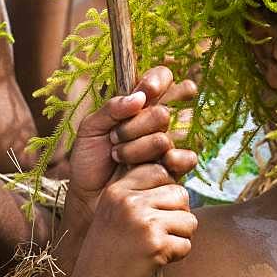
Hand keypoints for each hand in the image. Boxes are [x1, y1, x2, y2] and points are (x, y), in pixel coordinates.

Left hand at [66, 66, 197, 229]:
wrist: (88, 199)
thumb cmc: (88, 161)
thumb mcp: (89, 129)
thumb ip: (111, 109)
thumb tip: (139, 98)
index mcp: (139, 104)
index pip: (162, 78)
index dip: (158, 81)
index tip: (146, 91)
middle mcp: (157, 122)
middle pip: (164, 111)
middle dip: (136, 126)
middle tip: (115, 137)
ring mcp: (168, 144)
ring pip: (167, 136)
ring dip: (138, 148)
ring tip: (119, 158)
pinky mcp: (175, 168)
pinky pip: (187, 157)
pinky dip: (169, 160)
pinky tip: (155, 164)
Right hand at [68, 163, 196, 276]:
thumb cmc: (112, 252)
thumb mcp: (118, 213)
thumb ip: (143, 192)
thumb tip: (184, 166)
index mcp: (117, 190)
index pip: (161, 171)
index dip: (165, 195)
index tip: (151, 214)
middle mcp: (129, 201)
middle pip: (181, 194)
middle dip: (177, 217)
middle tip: (155, 235)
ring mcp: (142, 222)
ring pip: (189, 220)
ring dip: (179, 237)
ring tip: (155, 248)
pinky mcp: (155, 244)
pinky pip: (186, 244)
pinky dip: (177, 256)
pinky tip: (155, 261)